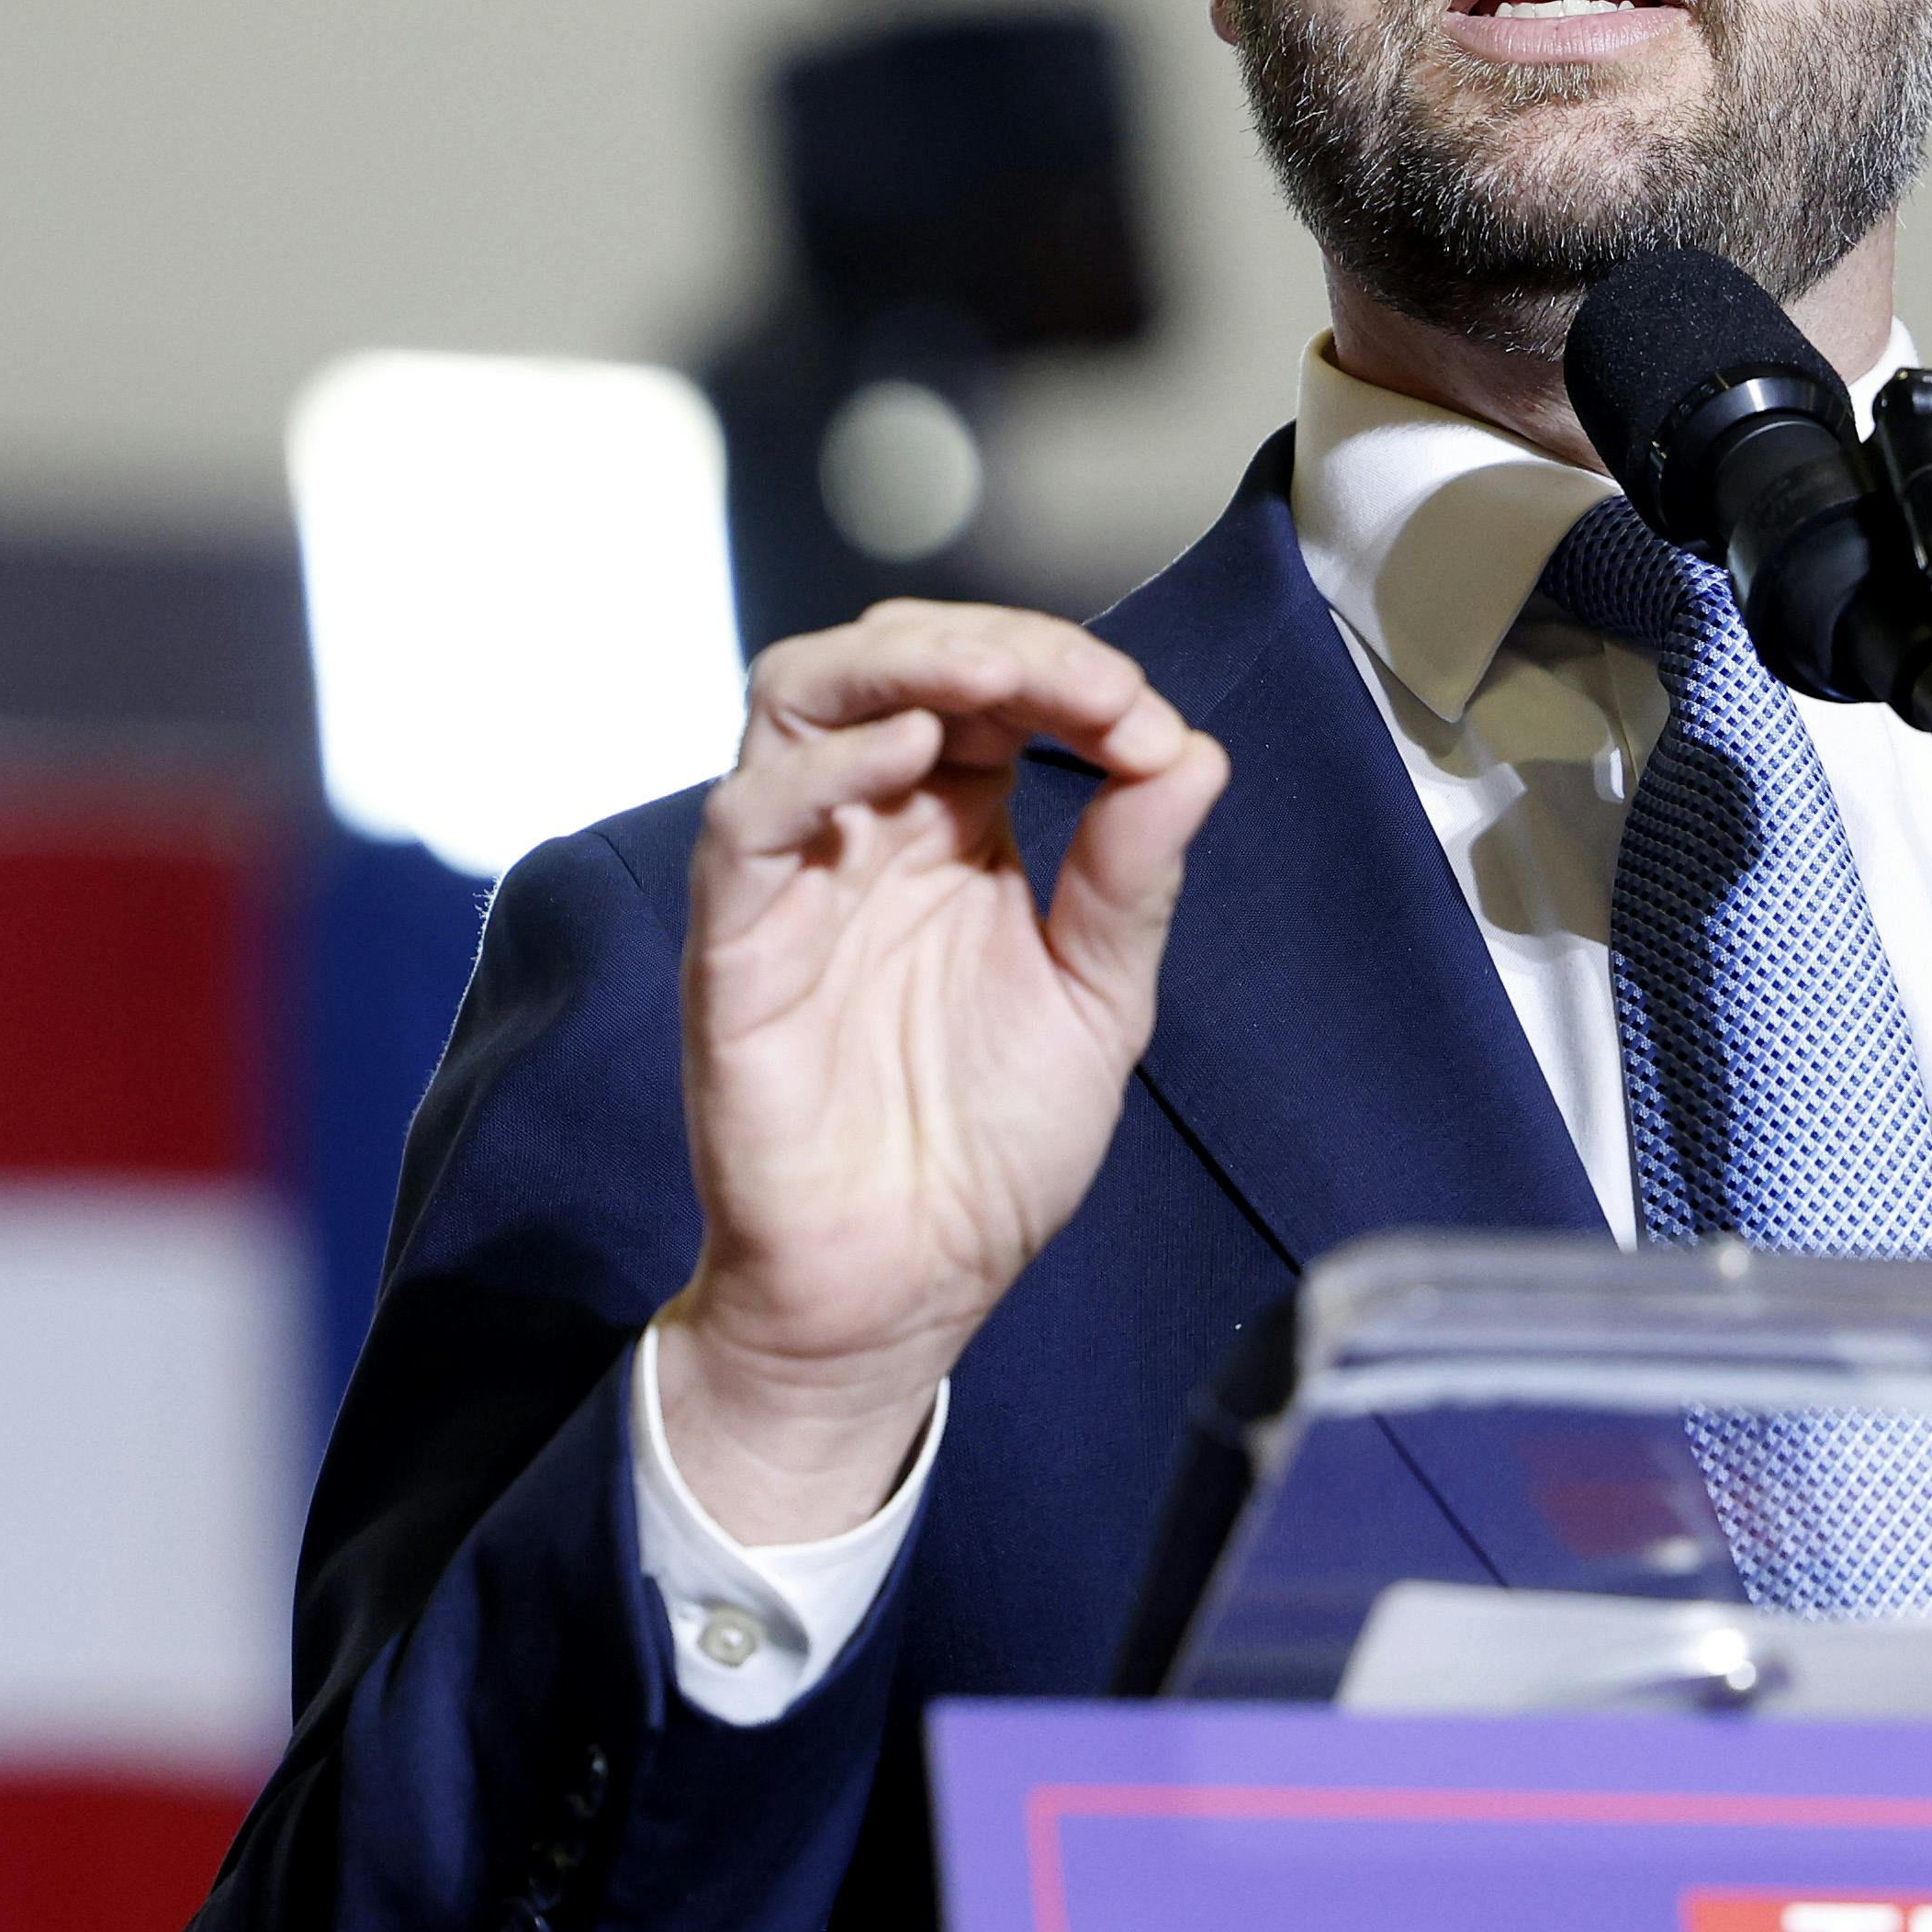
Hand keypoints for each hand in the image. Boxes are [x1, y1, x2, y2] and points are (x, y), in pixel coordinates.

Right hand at [651, 603, 1228, 1544]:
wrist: (908, 1289)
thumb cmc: (988, 1153)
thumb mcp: (1099, 1001)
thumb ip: (1134, 876)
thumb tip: (1194, 750)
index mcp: (961, 829)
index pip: (993, 688)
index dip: (1068, 673)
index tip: (1146, 721)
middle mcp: (871, 831)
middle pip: (892, 660)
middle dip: (994, 643)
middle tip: (1087, 686)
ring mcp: (798, 878)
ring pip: (802, 698)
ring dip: (902, 663)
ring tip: (997, 683)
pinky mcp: (737, 945)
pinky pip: (748, 820)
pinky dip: (823, 770)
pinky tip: (912, 759)